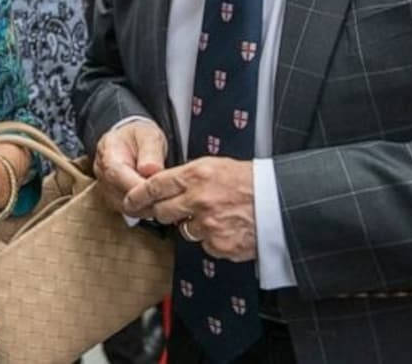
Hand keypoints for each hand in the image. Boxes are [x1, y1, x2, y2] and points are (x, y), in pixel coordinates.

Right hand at [93, 120, 167, 216]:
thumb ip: (150, 151)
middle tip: (170, 197)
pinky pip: (130, 211)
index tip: (159, 189)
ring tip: (167, 200)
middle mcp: (102, 175)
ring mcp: (106, 190)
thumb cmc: (138, 137)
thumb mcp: (148, 135)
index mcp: (108, 154)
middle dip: (147, 200)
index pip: (117, 175)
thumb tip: (150, 169)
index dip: (138, 186)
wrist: (128, 141)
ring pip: (126, 208)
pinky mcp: (114, 200)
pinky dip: (146, 210)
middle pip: (121, 196)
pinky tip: (159, 203)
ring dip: (147, 207)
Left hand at [124, 157, 255, 261]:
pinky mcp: (219, 245)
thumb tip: (165, 185)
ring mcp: (208, 225)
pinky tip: (227, 228)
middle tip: (173, 209)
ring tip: (214, 216)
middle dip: (164, 211)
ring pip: (183, 230)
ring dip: (192, 225)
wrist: (281, 203)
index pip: (155, 185)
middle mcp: (198, 200)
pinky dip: (212, 239)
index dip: (139, 194)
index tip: (130, 199)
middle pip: (162, 211)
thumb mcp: (218, 167)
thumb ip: (190, 176)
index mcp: (197, 175)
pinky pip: (204, 245)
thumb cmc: (253, 182)